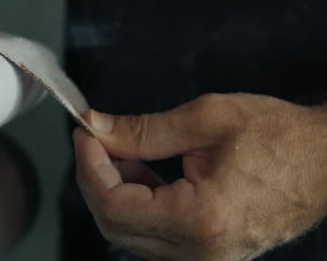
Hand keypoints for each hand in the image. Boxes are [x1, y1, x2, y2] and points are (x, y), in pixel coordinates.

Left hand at [74, 93, 326, 260]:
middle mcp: (202, 253)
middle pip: (115, 226)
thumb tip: (97, 128)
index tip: (85, 134)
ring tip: (129, 152)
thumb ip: (141, 129)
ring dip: (117, 191)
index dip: (89, 166)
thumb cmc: (280, 138)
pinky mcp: (210, 254)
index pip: (113, 206)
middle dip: (96, 178)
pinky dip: (139, 204)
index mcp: (201, 220)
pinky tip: (148, 172)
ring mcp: (207, 259)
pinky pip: (154, 237)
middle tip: (98, 139)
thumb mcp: (204, 119)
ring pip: (130, 235)